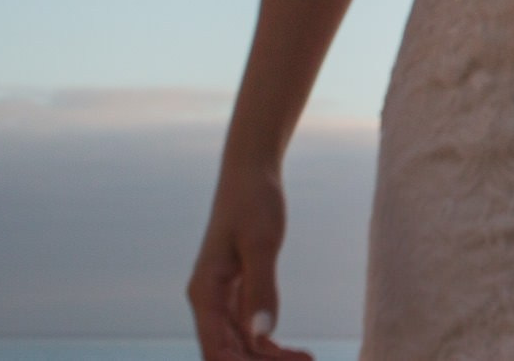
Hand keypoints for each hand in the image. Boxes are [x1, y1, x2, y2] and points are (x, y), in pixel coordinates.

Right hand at [187, 162, 313, 360]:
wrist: (251, 172)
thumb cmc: (254, 201)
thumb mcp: (262, 243)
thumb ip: (262, 289)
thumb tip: (263, 335)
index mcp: (204, 293)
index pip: (215, 352)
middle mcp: (207, 301)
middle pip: (228, 354)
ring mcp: (220, 298)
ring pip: (240, 346)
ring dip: (269, 359)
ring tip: (309, 360)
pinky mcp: (236, 292)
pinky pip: (248, 331)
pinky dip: (269, 344)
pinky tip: (295, 352)